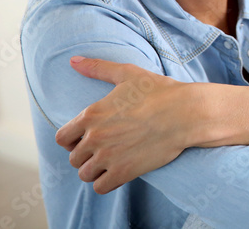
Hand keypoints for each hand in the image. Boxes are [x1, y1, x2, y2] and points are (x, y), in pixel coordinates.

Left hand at [55, 56, 191, 194]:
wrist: (186, 113)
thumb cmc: (159, 91)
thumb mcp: (127, 74)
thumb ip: (97, 68)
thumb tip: (73, 60)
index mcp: (91, 115)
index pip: (62, 138)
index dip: (72, 139)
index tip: (86, 137)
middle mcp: (95, 138)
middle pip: (73, 158)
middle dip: (86, 155)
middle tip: (103, 149)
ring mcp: (108, 157)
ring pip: (85, 174)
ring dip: (95, 170)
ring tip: (110, 163)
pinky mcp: (124, 172)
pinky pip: (100, 187)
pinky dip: (106, 183)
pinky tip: (118, 172)